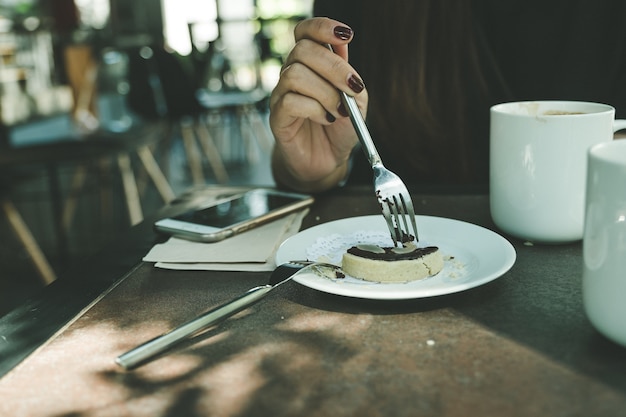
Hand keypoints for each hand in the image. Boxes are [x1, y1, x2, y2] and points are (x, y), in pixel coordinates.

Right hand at [270, 17, 368, 191]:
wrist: (329, 159)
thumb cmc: (340, 127)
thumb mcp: (356, 99)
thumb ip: (349, 73)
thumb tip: (341, 45)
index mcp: (311, 64)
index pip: (305, 32)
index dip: (322, 27)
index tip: (347, 35)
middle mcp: (292, 74)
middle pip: (302, 50)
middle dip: (334, 67)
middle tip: (351, 88)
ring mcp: (281, 94)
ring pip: (294, 75)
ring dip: (325, 93)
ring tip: (338, 111)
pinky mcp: (276, 117)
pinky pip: (290, 101)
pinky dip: (314, 109)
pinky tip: (325, 119)